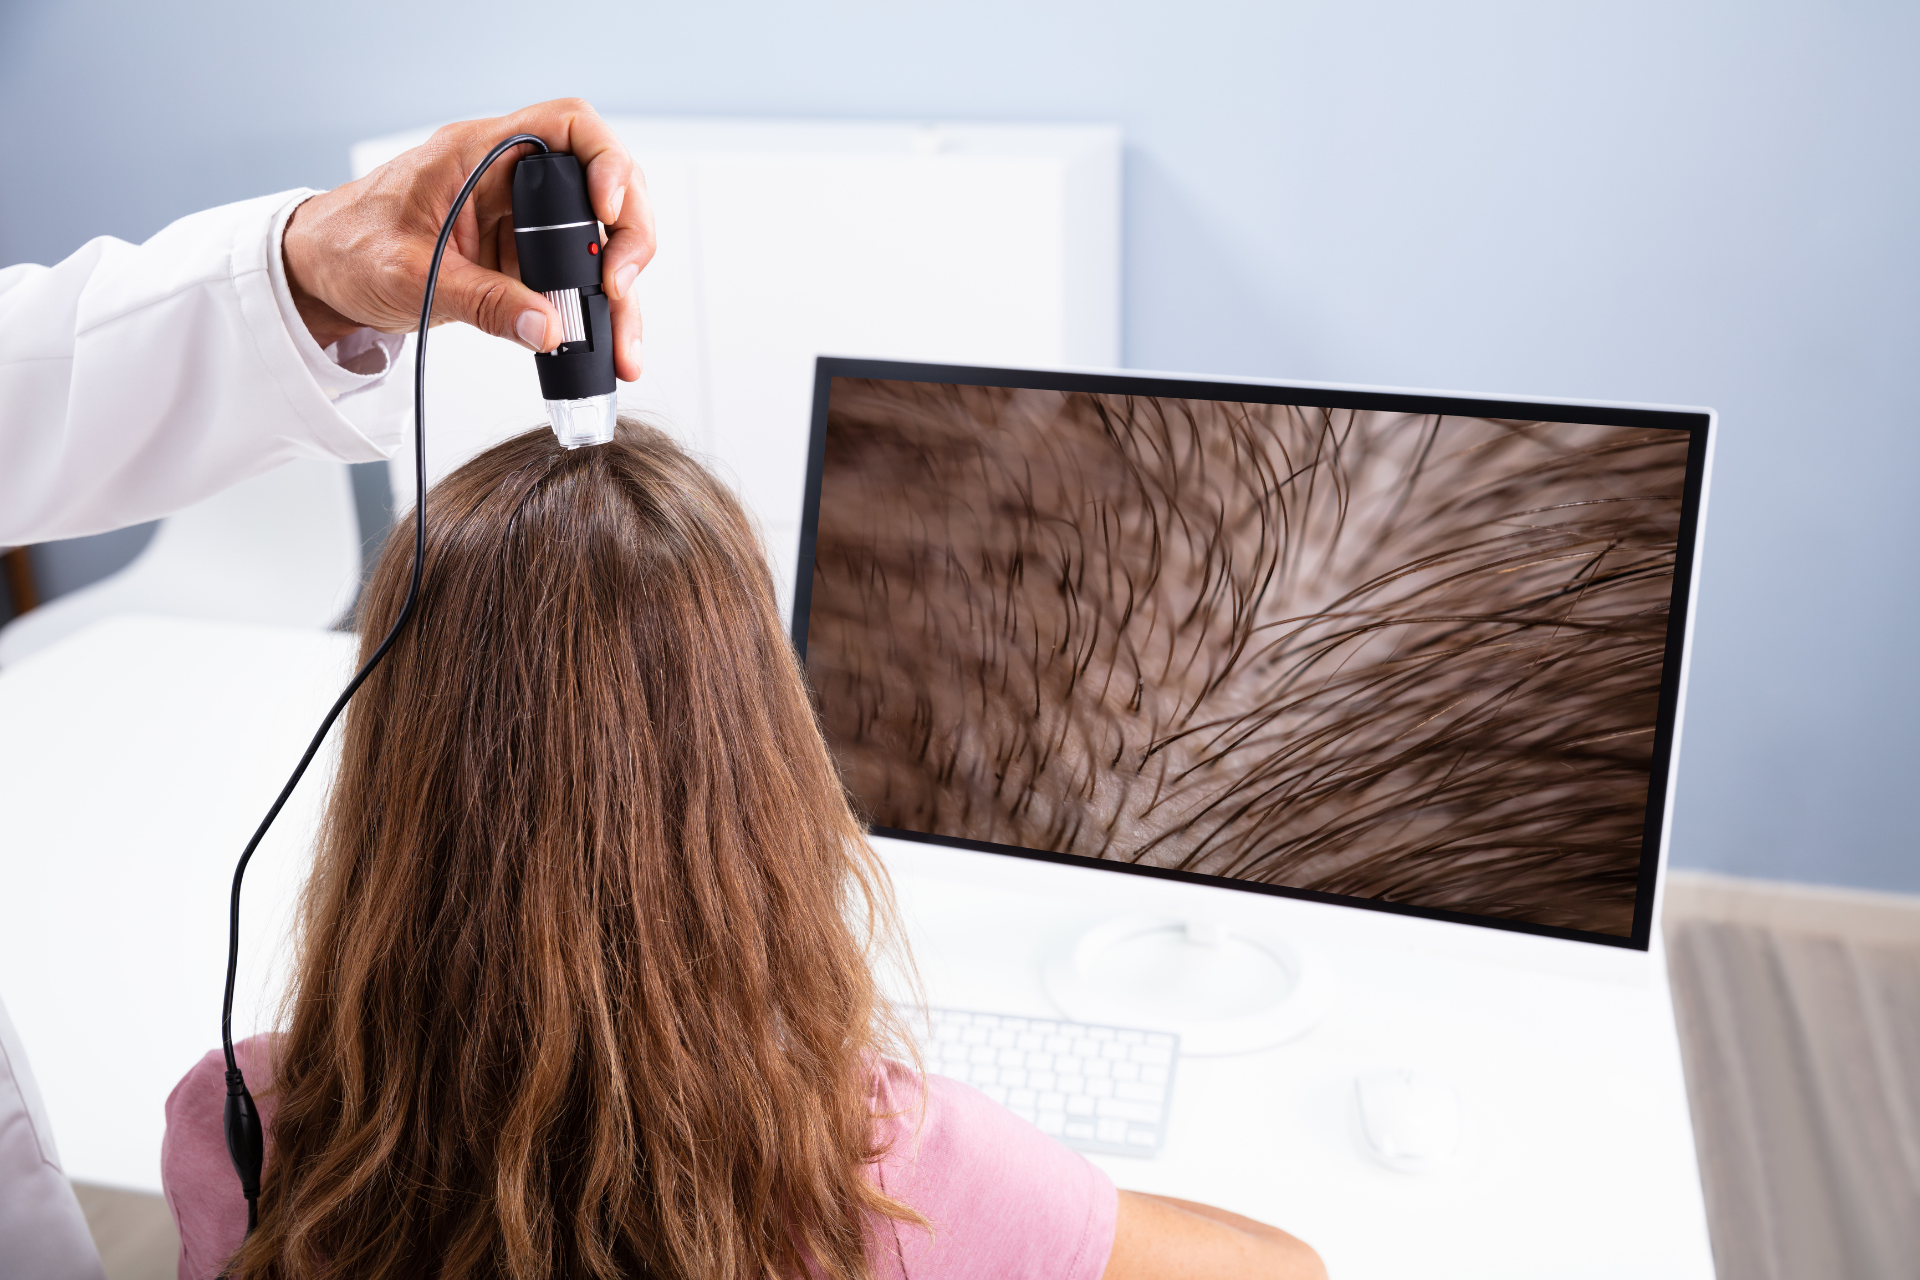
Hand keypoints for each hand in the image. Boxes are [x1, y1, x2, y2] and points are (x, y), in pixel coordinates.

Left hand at [281, 98, 654, 380]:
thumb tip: (548, 328)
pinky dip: (598, 314)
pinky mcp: (525, 260)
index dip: (605, 162)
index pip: (568, 127)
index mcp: (481, 154)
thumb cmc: (349, 248)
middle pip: (604, 188)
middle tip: (620, 289)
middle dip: (629, 241)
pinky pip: (578, 280)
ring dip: (621, 294)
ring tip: (621, 347)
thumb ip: (481, 301)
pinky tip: (605, 347)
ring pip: (600, 242)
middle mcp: (512, 180)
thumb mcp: (408, 277)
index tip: (607, 214)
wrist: (323, 273)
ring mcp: (524, 221)